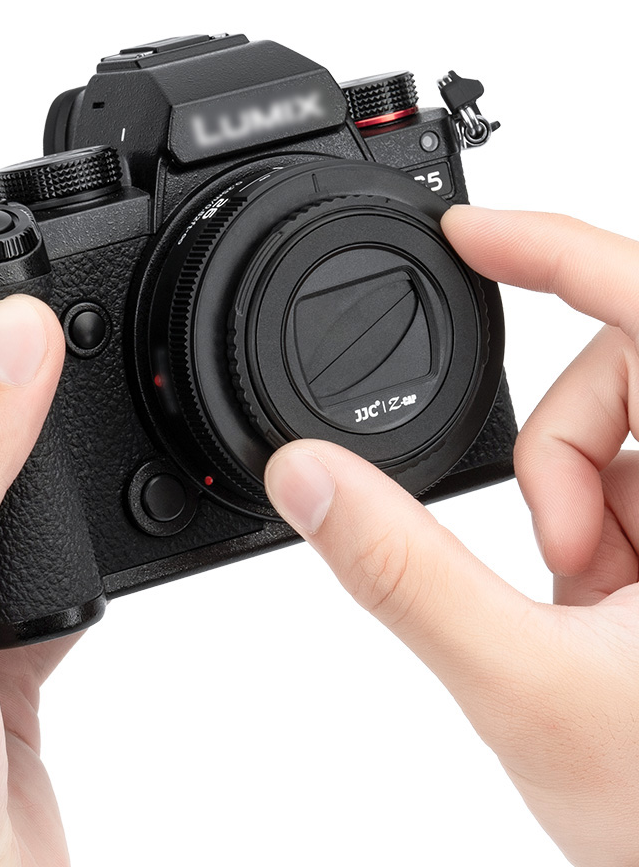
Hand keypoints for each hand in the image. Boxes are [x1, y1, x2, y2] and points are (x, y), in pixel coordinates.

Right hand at [265, 208, 638, 866]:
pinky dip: (594, 526)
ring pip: (622, 431)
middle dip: (559, 452)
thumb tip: (309, 477)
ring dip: (573, 502)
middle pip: (626, 369)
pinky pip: (633, 479)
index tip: (469, 231)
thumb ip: (400, 572)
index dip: (555, 248)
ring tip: (584, 607)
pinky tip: (602, 608)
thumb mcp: (525, 684)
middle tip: (557, 561)